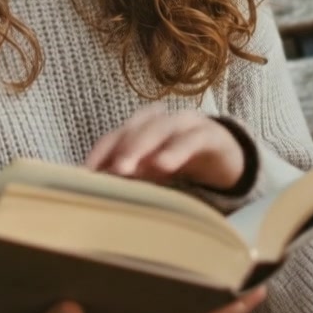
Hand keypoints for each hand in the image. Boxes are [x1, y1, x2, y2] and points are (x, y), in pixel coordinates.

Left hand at [84, 105, 245, 191]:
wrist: (227, 156)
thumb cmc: (181, 161)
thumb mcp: (153, 171)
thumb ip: (131, 175)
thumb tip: (98, 191)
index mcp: (142, 128)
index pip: (116, 136)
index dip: (100, 152)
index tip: (84, 174)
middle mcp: (160, 121)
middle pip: (135, 128)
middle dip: (119, 149)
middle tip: (106, 173)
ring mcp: (185, 124)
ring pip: (160, 129)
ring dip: (141, 146)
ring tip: (127, 169)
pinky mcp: (210, 135)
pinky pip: (191, 140)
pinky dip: (176, 150)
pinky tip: (164, 165)